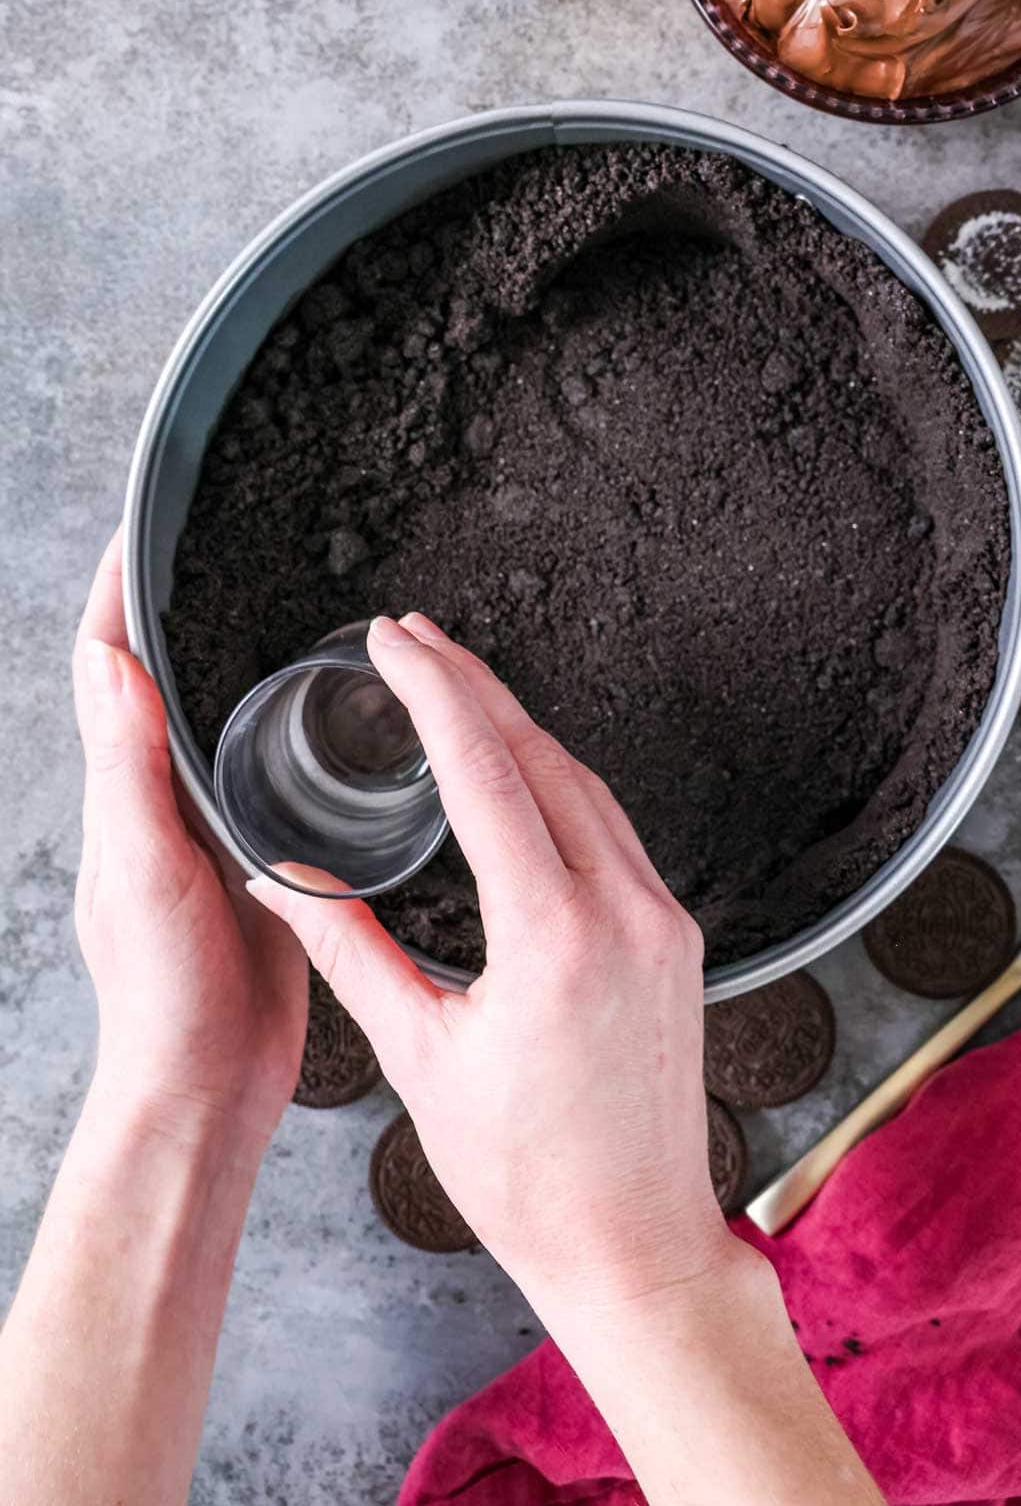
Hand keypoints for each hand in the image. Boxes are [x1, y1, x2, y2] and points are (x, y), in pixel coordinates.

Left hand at [72, 532, 308, 1154]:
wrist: (211, 1082)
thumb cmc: (165, 991)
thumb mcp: (146, 867)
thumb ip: (128, 766)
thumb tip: (111, 658)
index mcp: (123, 789)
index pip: (108, 665)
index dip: (121, 592)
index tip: (146, 526)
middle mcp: (161, 796)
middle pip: (159, 677)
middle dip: (176, 605)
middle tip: (215, 541)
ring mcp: (211, 824)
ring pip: (216, 716)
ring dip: (229, 657)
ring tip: (271, 600)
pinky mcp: (263, 854)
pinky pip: (267, 770)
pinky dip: (281, 724)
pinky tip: (323, 712)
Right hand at [249, 612, 733, 1320]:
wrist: (633, 1242)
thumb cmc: (527, 1175)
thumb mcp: (419, 1058)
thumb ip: (351, 951)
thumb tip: (285, 880)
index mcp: (553, 935)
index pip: (484, 770)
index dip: (431, 690)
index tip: (390, 641)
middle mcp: (622, 910)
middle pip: (540, 754)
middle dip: (470, 684)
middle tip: (411, 637)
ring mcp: (659, 919)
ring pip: (584, 782)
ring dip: (516, 724)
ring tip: (455, 684)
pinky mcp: (673, 936)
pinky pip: (612, 826)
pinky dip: (558, 779)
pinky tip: (522, 769)